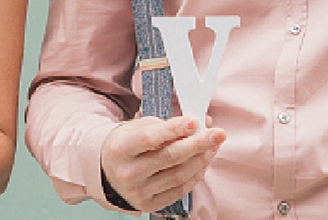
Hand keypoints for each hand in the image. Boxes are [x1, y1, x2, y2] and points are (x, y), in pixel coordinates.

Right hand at [100, 115, 225, 212]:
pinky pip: (179, 190)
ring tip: (214, 145)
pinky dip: (195, 175)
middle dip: (198, 144)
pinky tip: (203, 162)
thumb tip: (197, 124)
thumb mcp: (137, 128)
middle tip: (218, 134)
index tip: (194, 121)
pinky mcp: (149, 205)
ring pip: (178, 175)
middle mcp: (129, 173)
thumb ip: (164, 126)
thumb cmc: (127, 143)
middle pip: (169, 158)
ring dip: (201, 159)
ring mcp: (139, 192)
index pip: (149, 138)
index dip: (173, 130)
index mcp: (121, 148)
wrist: (109, 171)